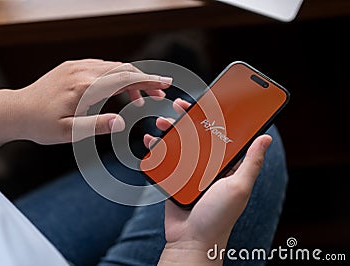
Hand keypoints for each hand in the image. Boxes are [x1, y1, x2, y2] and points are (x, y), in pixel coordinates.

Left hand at [18, 59, 171, 143]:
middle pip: (122, 69)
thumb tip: (122, 122)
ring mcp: (76, 66)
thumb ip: (96, 127)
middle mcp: (82, 71)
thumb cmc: (40, 125)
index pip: (123, 79)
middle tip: (158, 96)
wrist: (16, 111)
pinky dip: (116, 77)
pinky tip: (119, 91)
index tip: (165, 84)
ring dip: (130, 79)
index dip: (147, 81)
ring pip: (113, 67)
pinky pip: (101, 67)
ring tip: (140, 99)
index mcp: (84, 87)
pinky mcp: (72, 67)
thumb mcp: (68, 133)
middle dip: (144, 80)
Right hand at [147, 99, 271, 264]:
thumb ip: (251, 162)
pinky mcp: (174, 178)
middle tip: (180, 106)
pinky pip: (165, 158)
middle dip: (189, 118)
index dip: (217, 116)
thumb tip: (265, 137)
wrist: (191, 240)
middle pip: (198, 134)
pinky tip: (151, 140)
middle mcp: (209, 165)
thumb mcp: (239, 187)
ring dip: (170, 129)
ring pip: (180, 143)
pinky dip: (157, 148)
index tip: (210, 100)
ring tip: (162, 122)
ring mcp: (190, 171)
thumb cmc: (219, 216)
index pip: (224, 134)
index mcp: (227, 165)